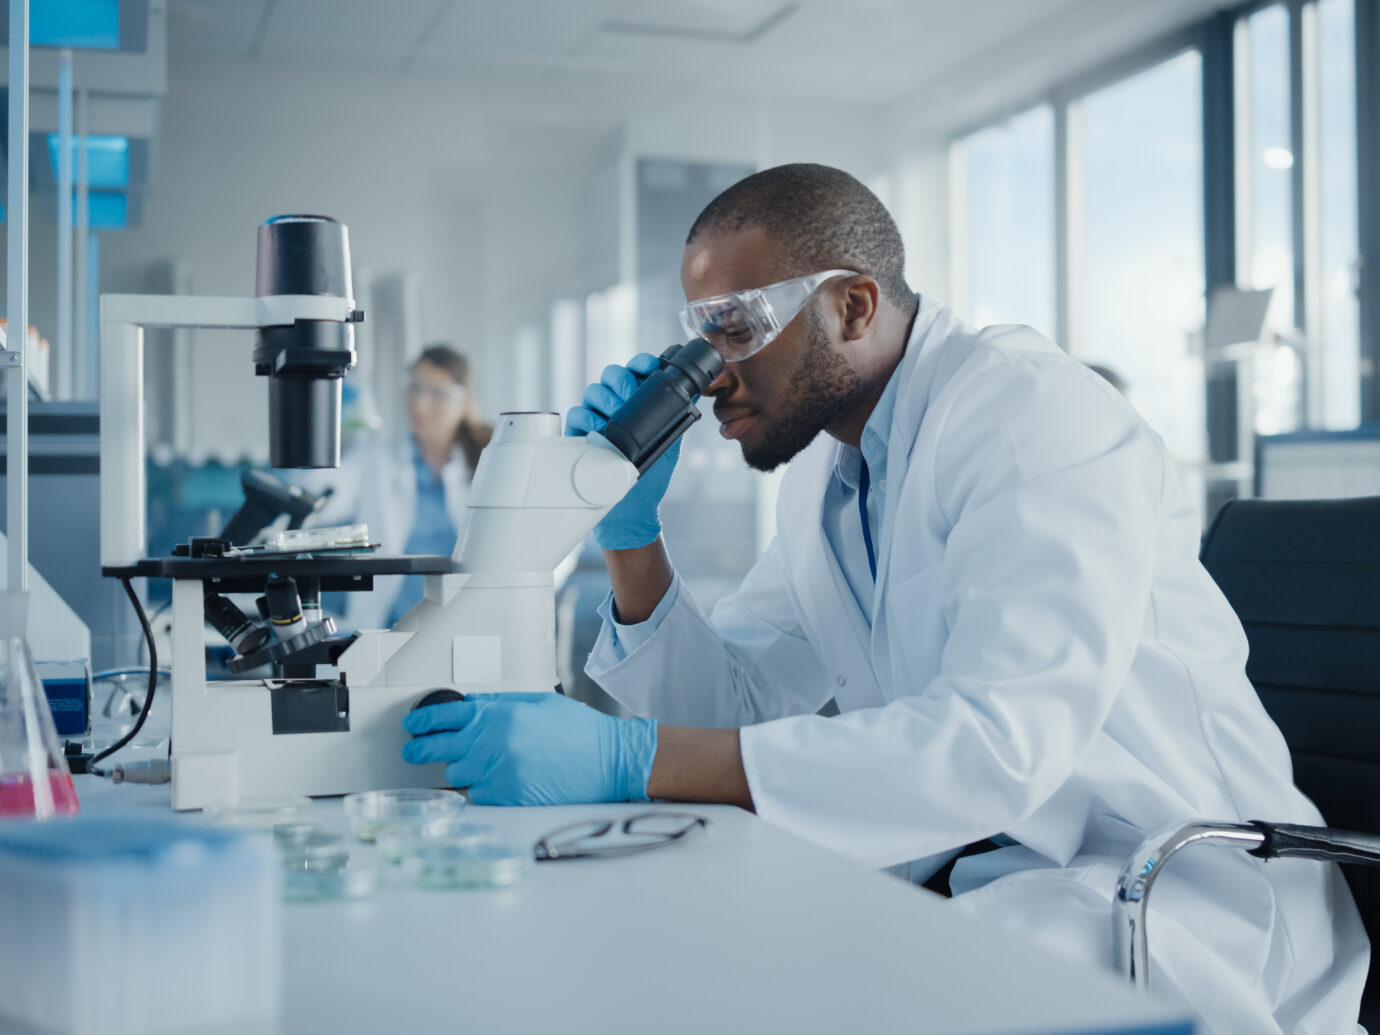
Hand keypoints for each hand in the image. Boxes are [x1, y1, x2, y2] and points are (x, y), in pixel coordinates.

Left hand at [402, 692, 657, 805]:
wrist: (608, 762)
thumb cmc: (579, 732)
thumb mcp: (539, 704)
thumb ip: (500, 704)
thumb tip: (469, 704)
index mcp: (499, 714)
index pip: (445, 715)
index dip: (423, 720)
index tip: (413, 725)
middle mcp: (493, 742)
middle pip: (438, 748)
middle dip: (421, 749)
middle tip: (413, 751)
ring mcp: (498, 772)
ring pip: (456, 774)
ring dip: (459, 768)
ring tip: (475, 764)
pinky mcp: (507, 798)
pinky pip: (477, 795)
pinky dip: (481, 789)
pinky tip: (498, 781)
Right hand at [565, 354, 678, 549]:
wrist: (631, 511)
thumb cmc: (650, 478)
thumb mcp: (669, 445)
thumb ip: (676, 419)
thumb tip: (691, 394)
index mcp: (637, 404)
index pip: (636, 372)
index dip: (640, 363)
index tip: (648, 367)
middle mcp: (615, 407)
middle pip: (611, 375)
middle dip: (621, 380)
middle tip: (630, 396)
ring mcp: (595, 419)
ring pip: (593, 391)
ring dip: (605, 399)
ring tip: (615, 417)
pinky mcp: (578, 435)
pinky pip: (575, 414)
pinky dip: (586, 418)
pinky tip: (598, 430)